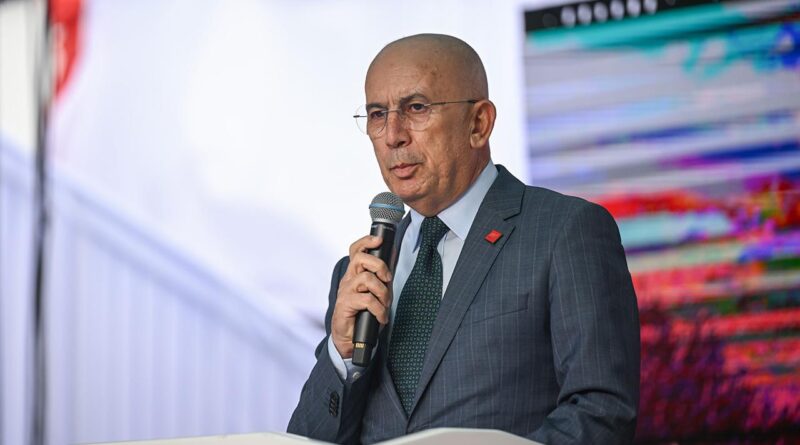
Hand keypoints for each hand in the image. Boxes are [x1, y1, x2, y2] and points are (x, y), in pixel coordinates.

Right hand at [331, 235, 392, 358]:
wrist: (350, 339)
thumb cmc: (364, 314)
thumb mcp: (377, 293)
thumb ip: (382, 278)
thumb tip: (393, 257)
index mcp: (355, 274)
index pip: (355, 251)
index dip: (365, 242)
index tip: (378, 240)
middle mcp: (348, 280)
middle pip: (360, 259)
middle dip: (379, 265)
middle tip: (387, 279)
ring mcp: (345, 291)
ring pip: (366, 279)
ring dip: (382, 292)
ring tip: (385, 304)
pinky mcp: (345, 304)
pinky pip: (367, 300)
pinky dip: (379, 309)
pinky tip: (381, 317)